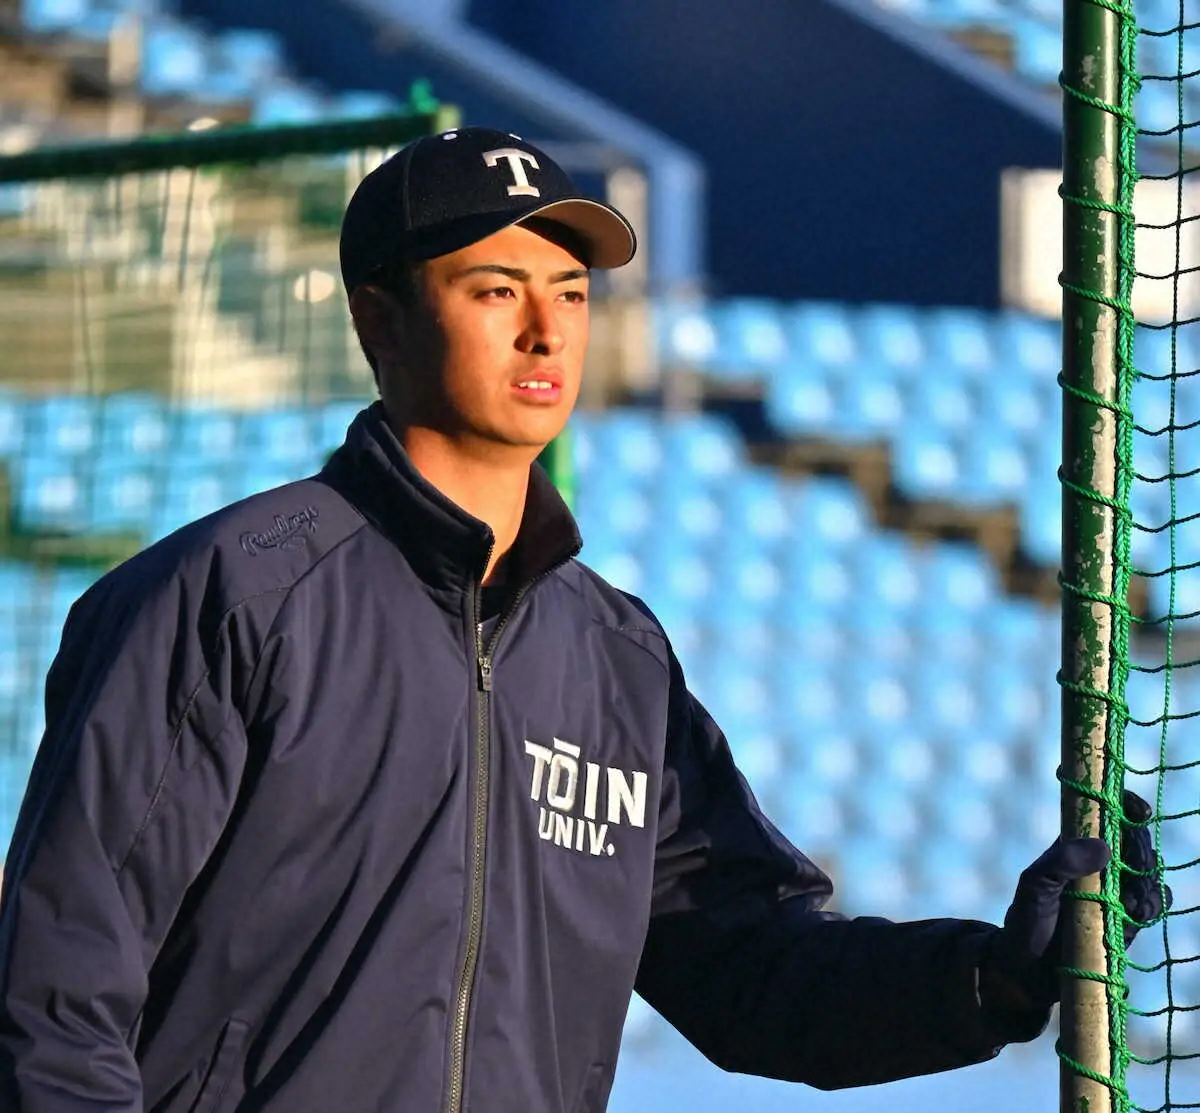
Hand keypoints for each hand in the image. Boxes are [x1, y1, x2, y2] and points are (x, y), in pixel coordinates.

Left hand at [979, 791, 1169, 1025]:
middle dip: (1138, 843)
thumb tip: (1103, 845)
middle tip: (1129, 860)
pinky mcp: (1129, 919)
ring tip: (1125, 897)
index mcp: (1074, 848)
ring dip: (1146, 877)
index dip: (1123, 804)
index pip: (1105, 816)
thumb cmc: (1025, 923)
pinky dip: (1153, 902)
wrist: (1028, 972)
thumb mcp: (1034, 888)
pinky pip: (1154, 903)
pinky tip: (1137, 910)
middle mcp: (1098, 866)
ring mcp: (1117, 891)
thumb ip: (1060, 862)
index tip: (1133, 805)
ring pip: (1149, 871)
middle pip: (1135, 841)